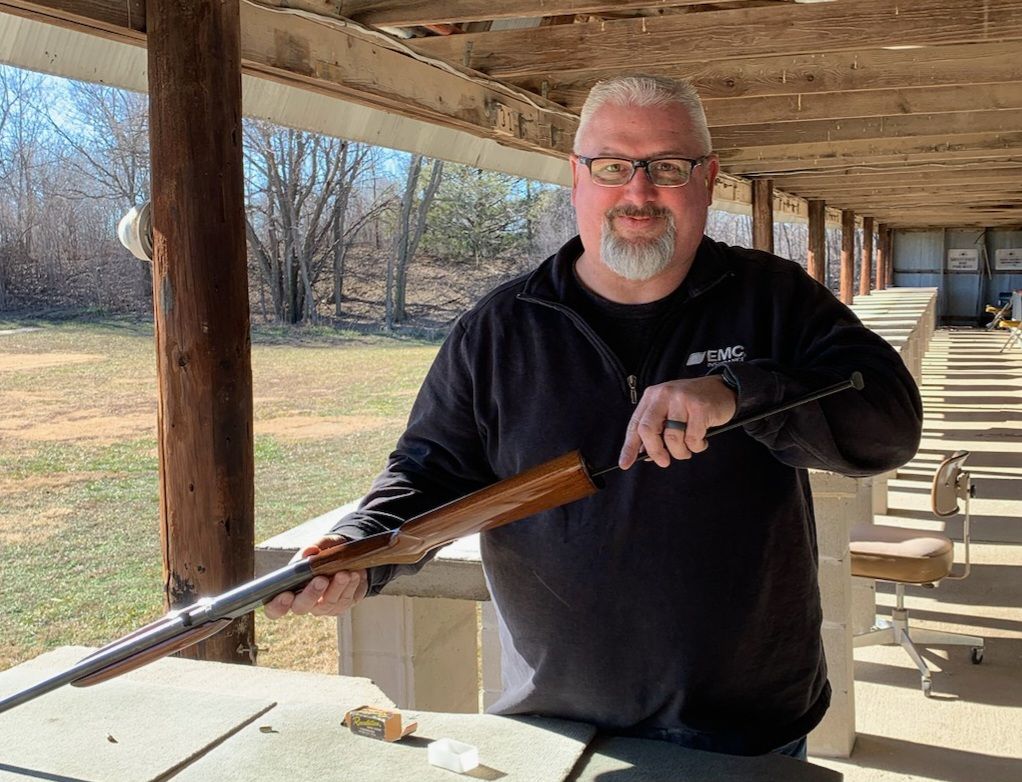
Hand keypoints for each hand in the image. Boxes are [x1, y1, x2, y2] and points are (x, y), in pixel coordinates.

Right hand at [263, 535, 368, 618]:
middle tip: (322, 579)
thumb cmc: (324, 554)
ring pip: (329, 604)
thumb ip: (312, 548)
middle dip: (312, 593)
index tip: (286, 595)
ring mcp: (325, 607)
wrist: (346, 555)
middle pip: (302, 607)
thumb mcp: (319, 546)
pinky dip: (354, 586)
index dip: (277, 606)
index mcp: (290, 590)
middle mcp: (306, 602)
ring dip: (338, 588)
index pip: (275, 608)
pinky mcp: (343, 605)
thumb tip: (308, 552)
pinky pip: (348, 600)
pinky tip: (357, 573)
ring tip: (346, 573)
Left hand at [618, 376, 736, 468]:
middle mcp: (664, 395)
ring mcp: (682, 400)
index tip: (625, 463)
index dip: (629, 447)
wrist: (722, 389)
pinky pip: (693, 439)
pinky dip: (697, 446)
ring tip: (687, 449)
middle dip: (655, 452)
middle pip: (649, 430)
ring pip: (672, 438)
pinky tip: (701, 441)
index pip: (635, 424)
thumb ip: (656, 428)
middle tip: (663, 462)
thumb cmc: (692, 403)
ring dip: (680, 452)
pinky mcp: (700, 408)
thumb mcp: (669, 410)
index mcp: (652, 396)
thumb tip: (643, 454)